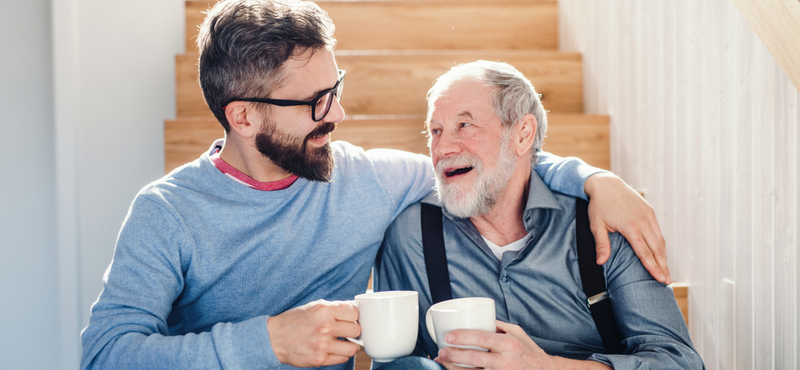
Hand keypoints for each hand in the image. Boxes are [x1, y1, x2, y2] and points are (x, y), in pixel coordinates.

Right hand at [267, 300, 360, 366]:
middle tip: (347, 331)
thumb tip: (355, 310)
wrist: (274, 338)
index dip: (354, 316)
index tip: (350, 318)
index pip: (355, 313)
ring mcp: (323, 345)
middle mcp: (325, 327)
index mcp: (324, 310)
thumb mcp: (314, 306)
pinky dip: (340, 354)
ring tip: (344, 342)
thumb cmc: (294, 321)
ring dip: (350, 345)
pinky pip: (342, 358)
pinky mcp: (320, 359)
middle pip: (356, 330)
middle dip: (353, 330)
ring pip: (353, 348)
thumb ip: (334, 308)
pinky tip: (333, 349)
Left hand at [435, 321, 610, 369]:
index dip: (464, 337)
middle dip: (455, 355)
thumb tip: (479, 316)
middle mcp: (506, 360)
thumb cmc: (529, 351)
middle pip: (476, 358)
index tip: (450, 336)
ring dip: (456, 368)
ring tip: (443, 362)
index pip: (483, 338)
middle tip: (442, 351)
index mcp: (509, 344)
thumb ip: (498, 325)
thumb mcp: (516, 333)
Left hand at [584, 172, 670, 283]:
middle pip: (656, 249)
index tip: (660, 279)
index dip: (653, 267)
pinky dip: (661, 244)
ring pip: (660, 240)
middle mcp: (643, 221)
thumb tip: (601, 262)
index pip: (645, 252)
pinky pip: (658, 231)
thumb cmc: (599, 206)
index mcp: (630, 227)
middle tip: (667, 281)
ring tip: (666, 271)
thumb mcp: (596, 225)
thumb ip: (601, 244)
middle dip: (663, 266)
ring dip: (664, 256)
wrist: (607, 184)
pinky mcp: (650, 212)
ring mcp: (648, 216)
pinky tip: (661, 253)